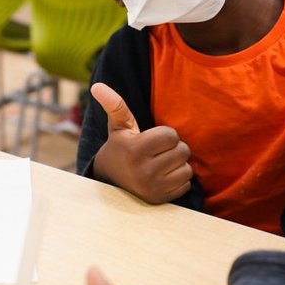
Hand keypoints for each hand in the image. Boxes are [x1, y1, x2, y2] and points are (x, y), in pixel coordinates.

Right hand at [90, 83, 192, 204]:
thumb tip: (97, 86)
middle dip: (174, 148)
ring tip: (161, 163)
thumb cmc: (120, 148)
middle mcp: (144, 171)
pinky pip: (185, 184)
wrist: (111, 181)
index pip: (172, 135)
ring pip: (186, 168)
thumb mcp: (118, 127)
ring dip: (177, 164)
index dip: (165, 134)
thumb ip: (114, 105)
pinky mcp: (161, 199)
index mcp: (135, 150)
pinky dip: (178, 179)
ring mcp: (153, 188)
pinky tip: (163, 177)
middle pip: (183, 151)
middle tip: (158, 151)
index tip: (152, 139)